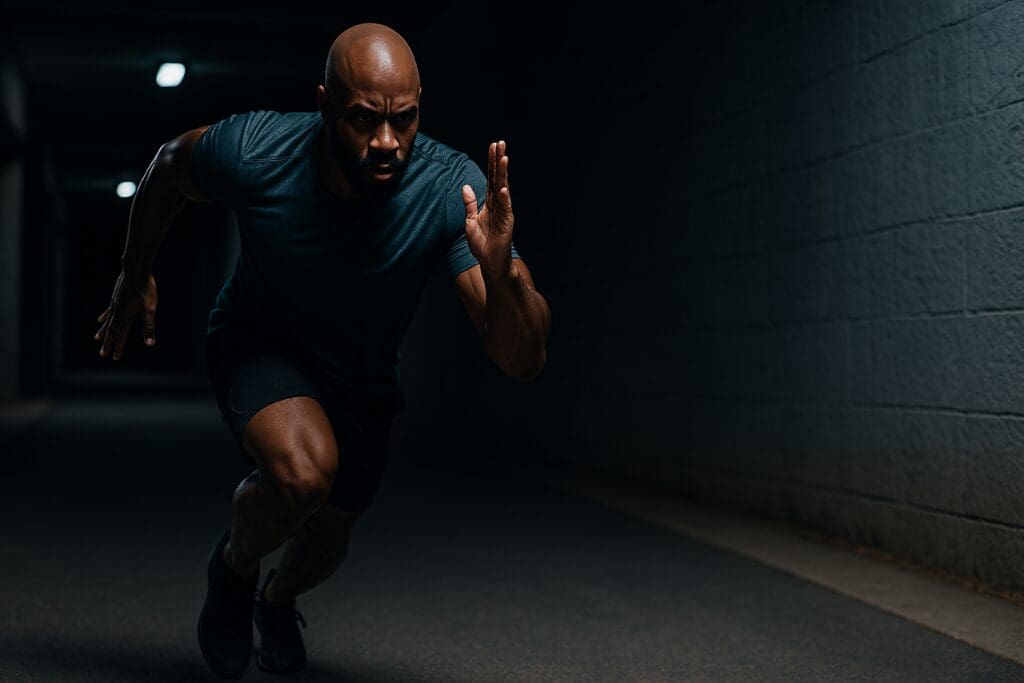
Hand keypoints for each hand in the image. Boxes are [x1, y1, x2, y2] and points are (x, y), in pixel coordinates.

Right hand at [93, 271, 157, 360]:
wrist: (136, 272)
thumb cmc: (146, 290)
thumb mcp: (150, 310)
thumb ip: (149, 328)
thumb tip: (150, 344)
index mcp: (127, 318)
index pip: (121, 337)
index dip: (118, 348)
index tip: (114, 358)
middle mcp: (119, 313)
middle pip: (112, 331)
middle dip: (108, 343)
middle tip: (103, 354)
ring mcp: (116, 305)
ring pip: (108, 322)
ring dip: (104, 332)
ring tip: (97, 339)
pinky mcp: (116, 298)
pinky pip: (108, 311)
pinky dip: (104, 317)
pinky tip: (99, 321)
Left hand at [462, 140, 515, 280]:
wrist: (490, 264)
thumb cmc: (482, 245)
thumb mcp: (470, 222)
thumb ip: (469, 204)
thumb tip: (466, 187)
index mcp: (489, 203)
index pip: (491, 178)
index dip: (491, 162)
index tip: (492, 146)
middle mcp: (498, 205)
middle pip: (499, 179)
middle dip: (499, 161)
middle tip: (500, 143)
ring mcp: (504, 214)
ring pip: (504, 190)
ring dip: (504, 174)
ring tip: (504, 158)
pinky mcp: (507, 225)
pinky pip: (505, 210)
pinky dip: (505, 199)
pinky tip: (504, 188)